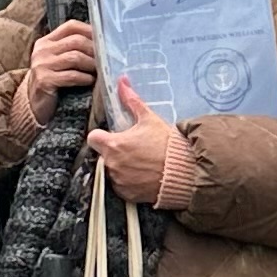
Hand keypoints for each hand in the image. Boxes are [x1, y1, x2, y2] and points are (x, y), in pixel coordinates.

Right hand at [19, 18, 99, 121]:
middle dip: (95, 50)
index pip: (71, 26)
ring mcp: (41, 65)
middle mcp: (42, 50)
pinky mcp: (44, 81)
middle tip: (106, 58)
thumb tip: (101, 41)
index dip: (90, 30)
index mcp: (46, 41)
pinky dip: (85, 78)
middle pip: (76, 41)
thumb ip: (71, 49)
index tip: (103, 39)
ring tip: (99, 71)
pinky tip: (90, 81)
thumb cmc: (52, 81)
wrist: (33, 104)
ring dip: (91, 64)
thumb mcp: (57, 61)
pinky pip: (71, 76)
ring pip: (75, 57)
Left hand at [87, 75, 198, 213]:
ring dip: (121, 167)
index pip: (93, 138)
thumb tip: (122, 82)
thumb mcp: (149, 119)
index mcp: (113, 145)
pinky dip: (129, 182)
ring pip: (112, 171)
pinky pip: (121, 187)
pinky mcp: (127, 195)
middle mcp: (111, 164)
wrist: (184, 172)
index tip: (112, 135)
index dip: (101, 135)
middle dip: (114, 151)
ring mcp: (118, 181)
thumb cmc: (166, 144)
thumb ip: (132, 101)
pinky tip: (143, 175)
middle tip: (133, 149)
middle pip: (103, 155)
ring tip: (141, 162)